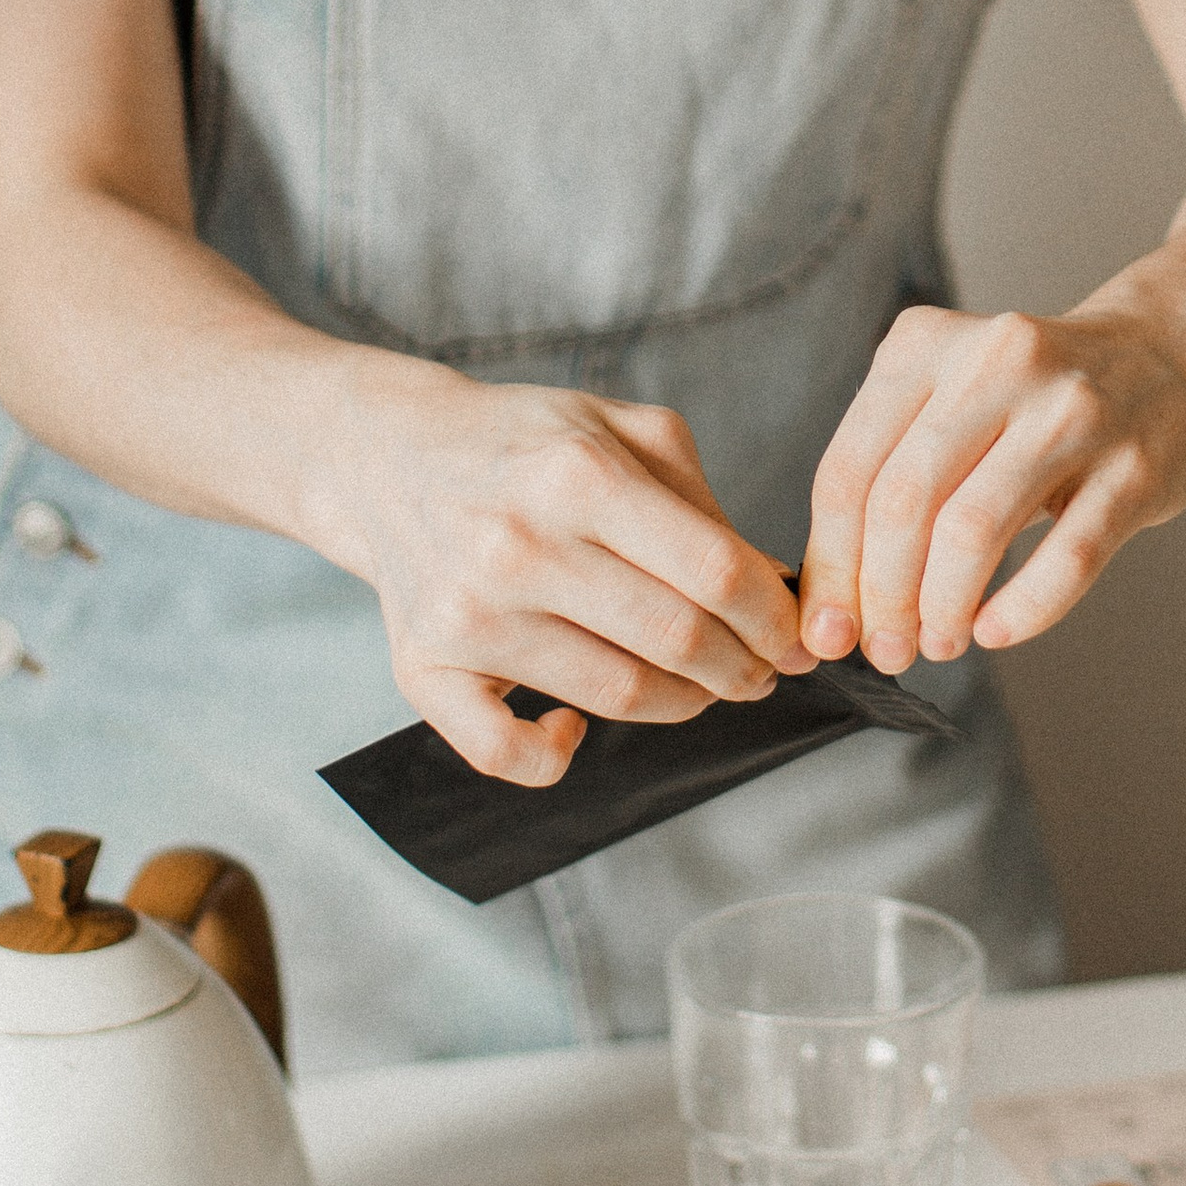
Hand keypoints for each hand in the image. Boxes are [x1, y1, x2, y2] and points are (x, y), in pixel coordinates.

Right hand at [308, 362, 813, 783]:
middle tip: (761, 671)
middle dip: (745, 669)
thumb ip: (701, 502)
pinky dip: (558, 756)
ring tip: (701, 688)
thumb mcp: (620, 429)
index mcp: (578, 474)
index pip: (717, 573)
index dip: (776, 620)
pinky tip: (578, 727)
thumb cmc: (524, 445)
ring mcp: (468, 613)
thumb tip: (774, 589)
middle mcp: (518, 545)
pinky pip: (505, 752)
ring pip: (616, 697)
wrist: (390, 457)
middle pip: (678, 641)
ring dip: (683, 705)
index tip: (795, 637)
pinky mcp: (423, 668)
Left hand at [796, 263, 1185, 672]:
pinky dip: (1023, 608)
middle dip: (881, 596)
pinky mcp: (1134, 465)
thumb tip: (834, 602)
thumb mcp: (951, 401)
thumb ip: (892, 478)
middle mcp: (994, 364)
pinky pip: (1067, 556)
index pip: (848, 473)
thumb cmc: (1038, 401)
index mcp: (925, 346)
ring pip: (972, 528)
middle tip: (884, 650)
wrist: (1173, 354)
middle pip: (902, 503)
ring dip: (942, 606)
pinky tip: (997, 631)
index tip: (825, 631)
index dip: (829, 566)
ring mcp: (1070, 411)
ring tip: (938, 642)